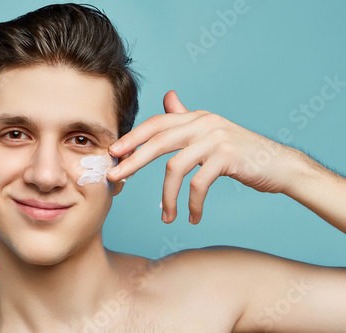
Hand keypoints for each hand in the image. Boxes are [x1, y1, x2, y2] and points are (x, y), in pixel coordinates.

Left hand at [107, 91, 298, 223]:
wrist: (280, 165)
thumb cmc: (241, 153)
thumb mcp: (211, 132)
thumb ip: (187, 117)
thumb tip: (168, 97)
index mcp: (196, 117)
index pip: (156, 124)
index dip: (132, 138)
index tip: (112, 153)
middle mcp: (204, 122)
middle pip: (158, 140)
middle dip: (133, 160)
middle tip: (114, 178)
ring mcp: (216, 138)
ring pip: (175, 167)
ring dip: (166, 196)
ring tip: (166, 217)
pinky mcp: (228, 157)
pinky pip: (199, 184)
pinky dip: (192, 204)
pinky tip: (193, 217)